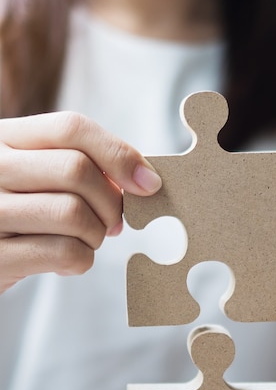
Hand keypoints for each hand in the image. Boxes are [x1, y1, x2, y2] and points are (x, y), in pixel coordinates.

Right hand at [0, 111, 161, 292]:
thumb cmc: (20, 217)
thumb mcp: (35, 178)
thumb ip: (78, 166)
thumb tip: (143, 180)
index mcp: (3, 139)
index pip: (71, 128)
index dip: (119, 154)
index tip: (148, 183)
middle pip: (76, 170)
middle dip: (111, 203)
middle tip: (113, 223)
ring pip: (73, 213)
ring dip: (96, 234)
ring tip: (86, 241)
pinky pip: (64, 253)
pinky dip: (82, 260)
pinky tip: (68, 261)